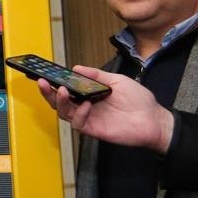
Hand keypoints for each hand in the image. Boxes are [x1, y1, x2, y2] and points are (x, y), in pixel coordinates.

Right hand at [38, 65, 173, 153]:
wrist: (154, 119)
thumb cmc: (139, 100)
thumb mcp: (117, 81)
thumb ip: (97, 75)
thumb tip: (77, 68)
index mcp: (89, 93)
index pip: (67, 88)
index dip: (55, 82)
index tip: (47, 74)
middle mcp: (86, 106)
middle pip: (60, 101)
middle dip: (48, 92)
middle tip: (43, 82)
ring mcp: (89, 118)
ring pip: (65, 113)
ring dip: (60, 102)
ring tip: (62, 91)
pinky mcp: (94, 129)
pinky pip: (79, 123)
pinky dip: (79, 113)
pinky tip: (86, 105)